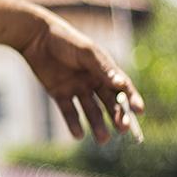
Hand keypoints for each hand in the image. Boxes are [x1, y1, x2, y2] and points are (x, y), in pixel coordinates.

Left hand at [17, 12, 143, 143]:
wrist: (36, 37)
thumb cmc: (66, 40)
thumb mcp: (87, 53)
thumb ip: (103, 68)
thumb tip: (122, 84)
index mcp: (104, 70)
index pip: (122, 87)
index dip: (132, 99)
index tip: (139, 111)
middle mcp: (93, 81)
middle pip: (109, 103)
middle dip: (118, 116)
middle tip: (124, 129)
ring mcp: (77, 89)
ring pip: (91, 111)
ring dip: (98, 125)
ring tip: (103, 139)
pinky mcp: (59, 94)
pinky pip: (69, 112)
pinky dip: (74, 124)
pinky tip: (78, 135)